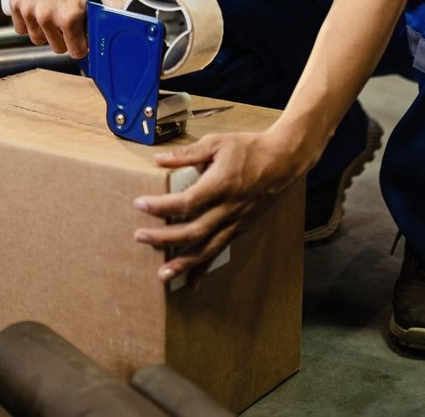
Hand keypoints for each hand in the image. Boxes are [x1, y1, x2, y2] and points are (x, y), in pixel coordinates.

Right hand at [6, 0, 122, 57]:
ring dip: (46, 33)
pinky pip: (21, 29)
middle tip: (68, 24)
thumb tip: (127, 23)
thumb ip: (117, 6)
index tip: (82, 37)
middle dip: (64, 40)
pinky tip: (38, 13)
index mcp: (68, 18)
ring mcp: (29, 12)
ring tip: (54, 17)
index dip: (81, 45)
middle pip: (56, 48)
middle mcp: (46, 18)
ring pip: (37, 39)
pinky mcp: (16, 5)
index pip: (75, 52)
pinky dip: (28, 25)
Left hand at [133, 129, 305, 282]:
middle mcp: (229, 208)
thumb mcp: (217, 143)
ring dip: (184, 263)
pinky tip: (192, 281)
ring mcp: (236, 221)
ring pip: (207, 248)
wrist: (284, 160)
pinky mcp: (241, 228)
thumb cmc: (251, 148)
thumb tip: (159, 159)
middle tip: (140, 238)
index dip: (161, 206)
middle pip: (193, 231)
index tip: (140, 204)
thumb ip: (187, 154)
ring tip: (162, 274)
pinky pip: (221, 250)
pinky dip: (205, 267)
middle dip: (165, 238)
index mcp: (221, 184)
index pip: (186, 202)